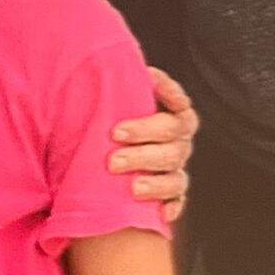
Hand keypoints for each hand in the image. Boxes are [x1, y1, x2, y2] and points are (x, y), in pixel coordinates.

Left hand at [108, 70, 197, 219]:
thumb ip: (116, 95)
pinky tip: (159, 211)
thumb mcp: (116, 113)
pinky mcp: (172, 196)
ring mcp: (176, 169)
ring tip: (132, 186)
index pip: (180, 103)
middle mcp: (179, 143)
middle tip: (114, 135)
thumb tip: (93, 63)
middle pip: (171, 134)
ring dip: (154, 178)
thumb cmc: (113, 135)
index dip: (169, 89)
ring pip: (174, 172)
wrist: (111, 170)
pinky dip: (169, 206)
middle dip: (143, 133)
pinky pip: (177, 201)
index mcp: (172, 119)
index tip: (148, 77)